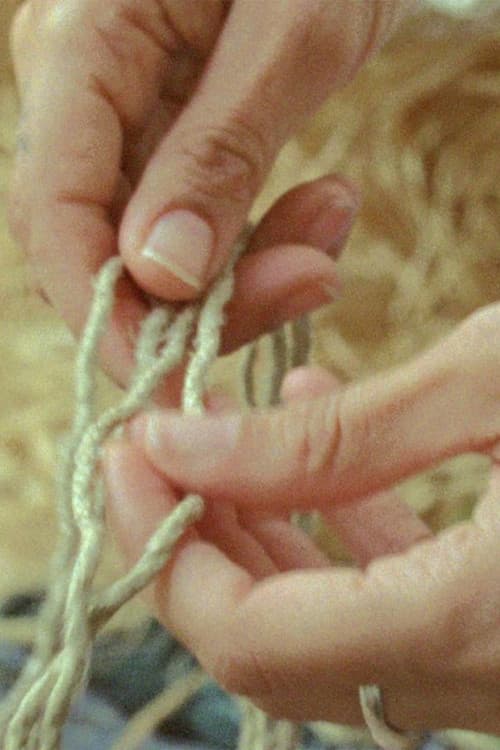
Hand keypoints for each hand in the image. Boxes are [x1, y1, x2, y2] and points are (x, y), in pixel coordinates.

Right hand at [8, 0, 407, 390]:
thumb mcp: (290, 33)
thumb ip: (219, 153)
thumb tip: (158, 273)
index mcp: (81, 40)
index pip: (54, 210)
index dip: (107, 311)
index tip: (178, 374)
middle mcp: (78, 84)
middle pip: (101, 243)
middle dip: (200, 296)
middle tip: (308, 278)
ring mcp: (119, 111)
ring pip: (151, 243)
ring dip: (244, 267)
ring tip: (328, 225)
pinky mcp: (164, 132)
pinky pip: (189, 217)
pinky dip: (254, 237)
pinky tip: (317, 213)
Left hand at [104, 304, 499, 732]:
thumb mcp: (485, 386)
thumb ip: (331, 436)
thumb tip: (181, 443)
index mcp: (465, 624)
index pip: (247, 634)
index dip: (164, 544)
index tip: (131, 453)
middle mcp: (472, 677)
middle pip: (269, 644)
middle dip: (197, 538)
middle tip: (167, 441)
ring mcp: (484, 665)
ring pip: (322, 628)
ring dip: (260, 533)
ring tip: (230, 437)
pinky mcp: (495, 628)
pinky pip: (386, 605)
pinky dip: (338, 538)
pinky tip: (321, 451)